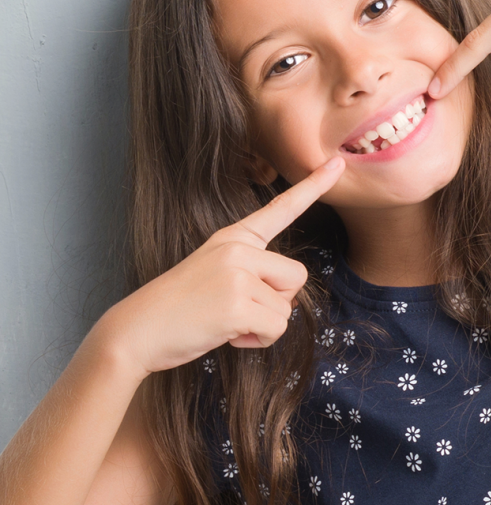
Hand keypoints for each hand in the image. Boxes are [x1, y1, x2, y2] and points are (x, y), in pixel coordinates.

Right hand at [106, 157, 345, 378]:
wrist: (137, 330)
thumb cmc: (180, 308)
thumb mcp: (216, 274)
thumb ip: (252, 274)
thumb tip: (284, 299)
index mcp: (234, 237)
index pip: (281, 208)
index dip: (313, 186)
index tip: (338, 163)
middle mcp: (238, 249)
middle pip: (297, 276)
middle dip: (277, 302)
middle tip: (237, 310)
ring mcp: (237, 274)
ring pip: (286, 308)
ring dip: (264, 325)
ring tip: (226, 322)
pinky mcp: (236, 304)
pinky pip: (276, 328)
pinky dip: (257, 341)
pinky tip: (227, 335)